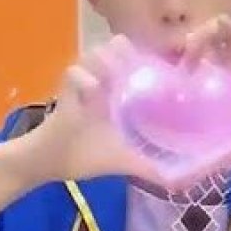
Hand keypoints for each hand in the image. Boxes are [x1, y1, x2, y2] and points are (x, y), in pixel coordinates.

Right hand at [1, 36, 163, 187]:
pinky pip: (73, 74)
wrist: (50, 164)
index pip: (138, 58)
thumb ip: (150, 167)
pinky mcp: (64, 91)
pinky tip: (95, 97)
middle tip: (141, 75)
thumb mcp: (124, 161)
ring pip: (96, 53)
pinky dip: (86, 82)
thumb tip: (181, 184)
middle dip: (131, 55)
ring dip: (109, 63)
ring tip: (118, 83)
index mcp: (120, 91)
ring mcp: (82, 82)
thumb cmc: (86, 156)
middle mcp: (102, 80)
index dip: (152, 56)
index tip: (170, 68)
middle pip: (118, 46)